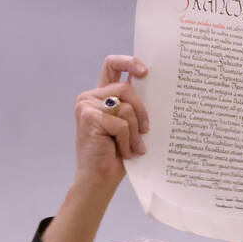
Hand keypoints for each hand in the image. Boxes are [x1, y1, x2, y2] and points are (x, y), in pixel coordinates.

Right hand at [72, 55, 149, 189]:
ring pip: (126, 108)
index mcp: (101, 96)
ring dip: (134, 132)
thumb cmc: (115, 155)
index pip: (112, 65)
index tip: (145, 72)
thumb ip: (134, 107)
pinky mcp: (88, 117)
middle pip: (126, 88)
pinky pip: (120, 124)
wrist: (99, 179)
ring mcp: (87, 106)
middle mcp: (91, 97)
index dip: (128, 62)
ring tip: (132, 148)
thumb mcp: (130, 126)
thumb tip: (156, 89)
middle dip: (141, 111)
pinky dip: (126, 141)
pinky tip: (122, 152)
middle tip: (146, 131)